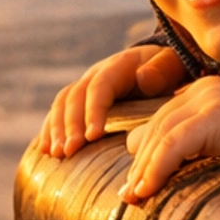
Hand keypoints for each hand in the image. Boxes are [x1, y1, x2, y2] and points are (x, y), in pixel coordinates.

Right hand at [39, 45, 188, 157]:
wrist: (160, 66)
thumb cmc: (170, 71)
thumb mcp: (174, 65)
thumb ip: (163, 70)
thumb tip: (142, 79)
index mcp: (118, 66)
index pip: (99, 87)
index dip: (93, 111)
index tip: (93, 137)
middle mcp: (96, 74)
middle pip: (74, 97)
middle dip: (69, 125)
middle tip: (69, 152)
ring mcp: (85, 86)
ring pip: (62, 104)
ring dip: (55, 129)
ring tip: (56, 154)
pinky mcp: (81, 101)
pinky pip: (58, 112)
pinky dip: (50, 129)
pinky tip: (45, 150)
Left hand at [121, 78, 219, 199]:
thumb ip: (203, 148)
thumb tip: (168, 171)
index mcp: (205, 94)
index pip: (162, 122)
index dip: (146, 153)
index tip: (139, 185)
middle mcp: (202, 91)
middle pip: (156, 128)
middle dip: (140, 164)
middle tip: (128, 196)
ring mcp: (208, 100)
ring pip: (160, 136)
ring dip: (144, 170)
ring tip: (134, 198)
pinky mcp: (215, 116)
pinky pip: (173, 144)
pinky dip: (157, 168)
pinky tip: (148, 190)